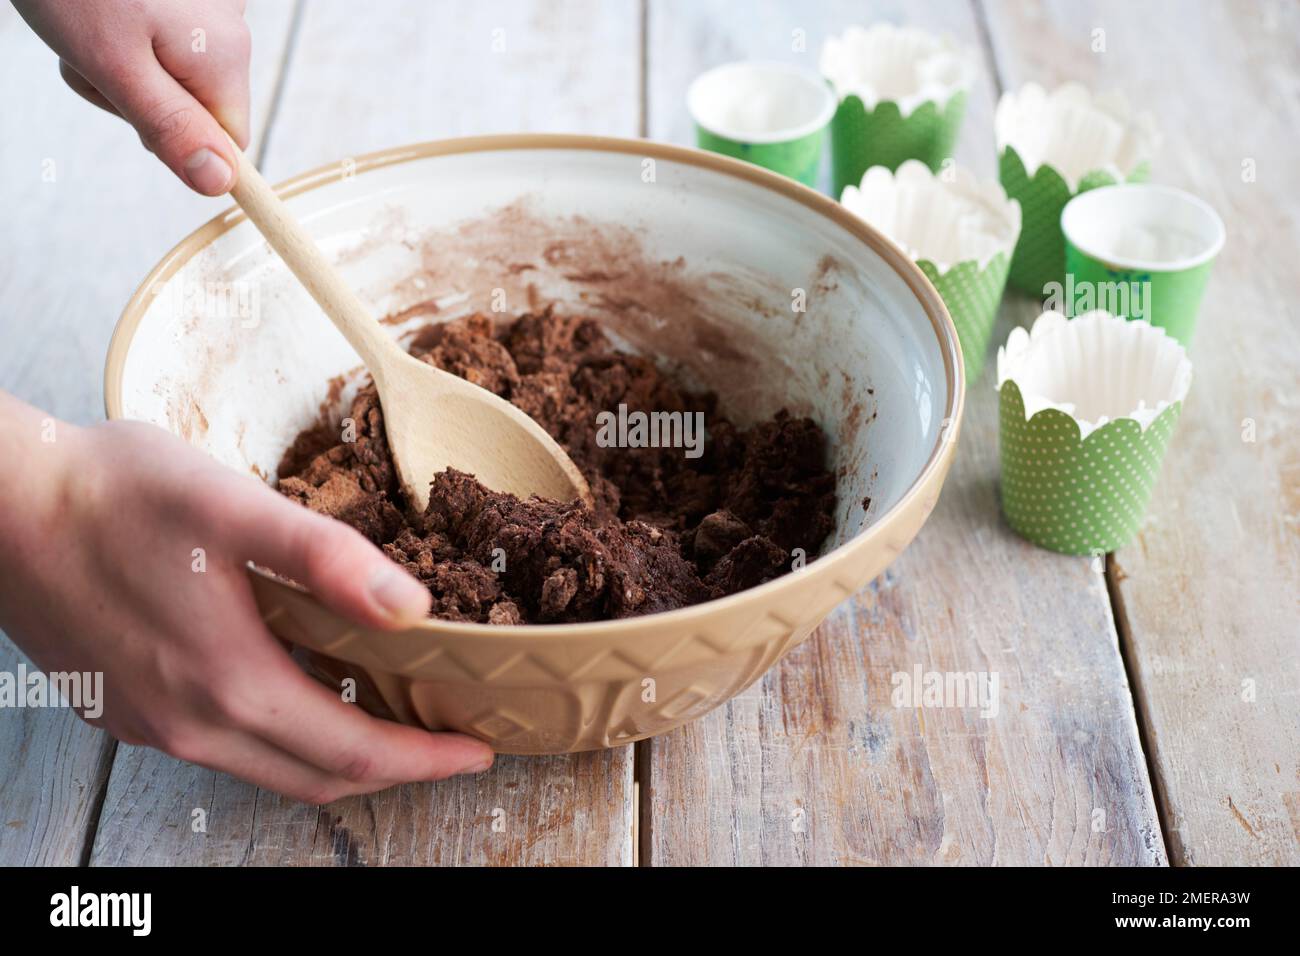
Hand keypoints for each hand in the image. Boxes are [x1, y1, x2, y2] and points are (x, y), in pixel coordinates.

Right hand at [0, 393, 492, 802]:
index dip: (425, 760)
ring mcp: (153, 723)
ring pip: (270, 767)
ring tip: (390, 717)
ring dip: (338, 753)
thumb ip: (327, 559)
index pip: (355, 753)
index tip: (478, 753)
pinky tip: (300, 688)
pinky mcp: (124, 708)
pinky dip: (281, 735)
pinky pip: (222, 745)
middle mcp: (192, 724)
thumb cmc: (113, 495)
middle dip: (395, 768)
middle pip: (318, 775)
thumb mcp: (233, 509)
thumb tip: (412, 606)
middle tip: (449, 743)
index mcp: (231, 684)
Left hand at [13, 0, 250, 194]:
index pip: (229, 142)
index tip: (132, 108)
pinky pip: (163, 36)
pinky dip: (125, 34)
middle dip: (142, 96)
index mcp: (224, 54)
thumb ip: (170, 127)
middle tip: (94, 57)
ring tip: (90, 27)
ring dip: (126, 65)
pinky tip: (100, 10)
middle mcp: (231, 26)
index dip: (179, 139)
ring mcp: (209, 4)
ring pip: (175, 72)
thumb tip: (221, 183)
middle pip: (198, 104)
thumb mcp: (113, 65)